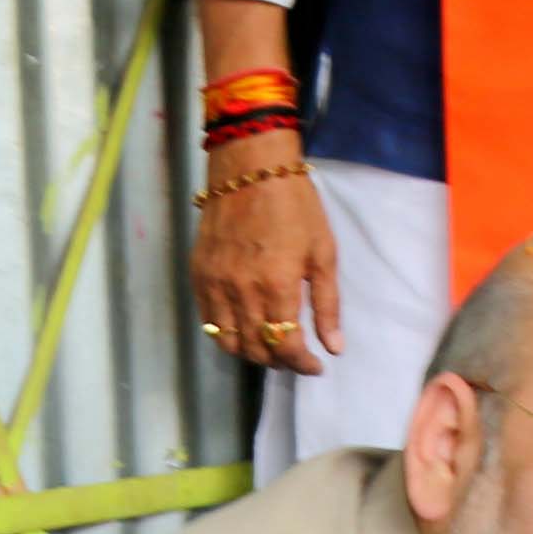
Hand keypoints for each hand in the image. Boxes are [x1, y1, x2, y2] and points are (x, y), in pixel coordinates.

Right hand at [189, 135, 340, 375]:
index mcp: (277, 286)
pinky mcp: (199, 274)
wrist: (250, 167)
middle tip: (295, 356)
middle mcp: (242, 291)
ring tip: (269, 346)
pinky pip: (208, 320)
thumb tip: (334, 347)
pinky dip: (226, 334)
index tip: (316, 366)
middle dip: (280, 362)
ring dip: (251, 353)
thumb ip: (327, 304)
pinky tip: (243, 328)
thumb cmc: (295, 206)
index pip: (286, 346)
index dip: (303, 364)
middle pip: (257, 349)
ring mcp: (215, 284)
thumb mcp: (323, 253)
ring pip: (229, 342)